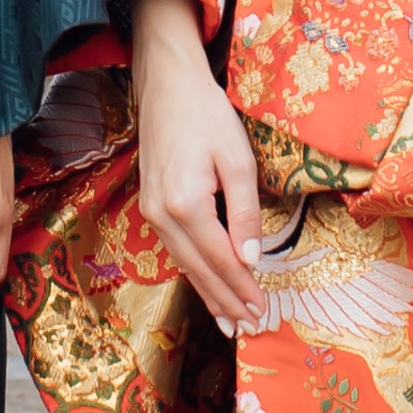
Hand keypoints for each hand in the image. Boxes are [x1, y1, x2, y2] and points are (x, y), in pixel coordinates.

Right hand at [127, 0, 265, 336]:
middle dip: (226, 301)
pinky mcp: (151, 205)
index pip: (221, 260)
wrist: (166, 85)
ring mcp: (152, 212)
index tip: (262, 311)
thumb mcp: (236, 157)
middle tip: (249, 327)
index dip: (242, 288)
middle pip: (199, 271)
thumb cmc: (206, 114)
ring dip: (209, 293)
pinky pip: (176, 250)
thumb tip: (250, 258)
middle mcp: (162, 216)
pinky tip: (206, 284)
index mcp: (186, 205)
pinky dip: (194, 272)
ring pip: (185, 265)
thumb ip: (244, 210)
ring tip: (229, 320)